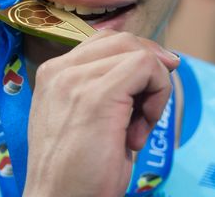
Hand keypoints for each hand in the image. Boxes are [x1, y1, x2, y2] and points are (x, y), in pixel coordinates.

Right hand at [23, 30, 179, 196]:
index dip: (137, 61)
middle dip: (149, 71)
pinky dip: (158, 94)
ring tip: (138, 128)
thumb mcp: (89, 119)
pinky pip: (146, 67)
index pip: (105, 42)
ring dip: (153, 89)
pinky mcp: (97, 94)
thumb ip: (108, 88)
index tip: (146, 98)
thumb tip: (161, 61)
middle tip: (146, 114)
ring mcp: (75, 79)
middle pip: (124, 40)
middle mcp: (59, 70)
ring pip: (138, 52)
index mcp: (53, 74)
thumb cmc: (78, 173)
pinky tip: (141, 129)